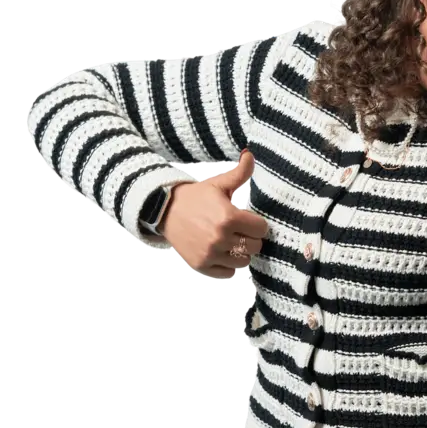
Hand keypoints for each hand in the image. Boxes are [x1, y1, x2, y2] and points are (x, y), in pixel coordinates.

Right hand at [160, 149, 268, 279]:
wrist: (165, 210)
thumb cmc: (196, 197)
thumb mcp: (218, 184)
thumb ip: (239, 173)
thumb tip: (251, 154)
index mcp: (229, 217)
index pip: (262, 229)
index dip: (258, 224)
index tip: (250, 220)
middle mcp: (220, 238)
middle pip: (255, 247)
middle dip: (251, 238)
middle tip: (241, 231)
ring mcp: (210, 254)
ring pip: (243, 262)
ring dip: (241, 253)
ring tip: (232, 242)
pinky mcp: (201, 265)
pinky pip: (228, 273)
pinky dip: (228, 265)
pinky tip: (223, 253)